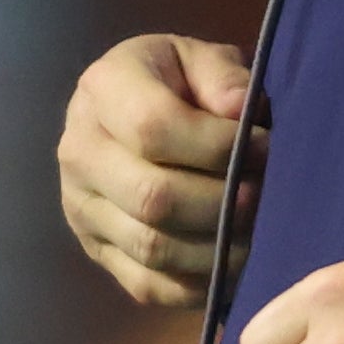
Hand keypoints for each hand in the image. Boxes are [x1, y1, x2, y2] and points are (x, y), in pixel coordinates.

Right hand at [59, 34, 263, 309]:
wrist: (136, 110)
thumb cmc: (181, 82)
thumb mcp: (202, 59)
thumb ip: (224, 77)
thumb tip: (240, 113)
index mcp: (103, 89)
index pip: (153, 128)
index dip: (217, 146)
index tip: (264, 145)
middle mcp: (79, 150)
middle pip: (152, 197)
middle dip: (222, 203)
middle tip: (263, 196)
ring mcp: (81, 207)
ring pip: (152, 247)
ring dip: (216, 248)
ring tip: (255, 230)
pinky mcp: (96, 250)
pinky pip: (148, 285)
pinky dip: (198, 284)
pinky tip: (231, 260)